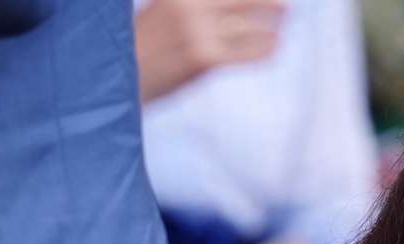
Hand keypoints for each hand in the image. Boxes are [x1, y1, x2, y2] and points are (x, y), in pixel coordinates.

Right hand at [135, 0, 284, 101]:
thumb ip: (197, 4)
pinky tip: (273, 46)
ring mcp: (198, 30)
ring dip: (275, 24)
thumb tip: (235, 7)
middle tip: (288, 5)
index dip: (256, 1)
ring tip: (283, 23)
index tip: (276, 4)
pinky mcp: (206, 58)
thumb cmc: (141, 43)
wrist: (114, 76)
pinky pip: (253, 51)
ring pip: (256, 22)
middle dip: (273, 3)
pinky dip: (268, 48)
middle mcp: (189, 4)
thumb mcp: (167, 7)